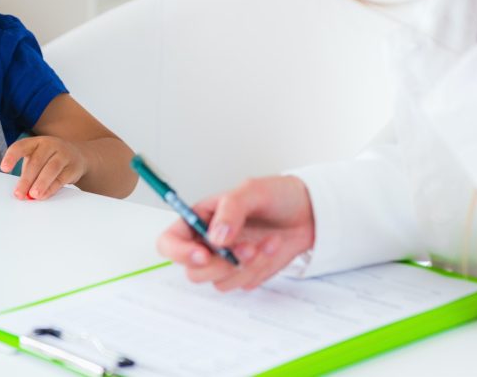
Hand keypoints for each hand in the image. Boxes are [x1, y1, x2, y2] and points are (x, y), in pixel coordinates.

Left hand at [0, 135, 88, 199]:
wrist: (78, 155)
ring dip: (41, 183)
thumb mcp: (37, 159)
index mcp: (36, 142)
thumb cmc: (50, 159)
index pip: (21, 146)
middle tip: (19, 193)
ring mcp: (63, 154)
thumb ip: (28, 173)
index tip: (4, 168)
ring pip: (51, 168)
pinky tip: (44, 195)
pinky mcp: (73, 167)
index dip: (12, 157)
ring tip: (33, 195)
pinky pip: (61, 178)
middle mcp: (50, 145)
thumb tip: (21, 191)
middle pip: (36, 161)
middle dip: (26, 179)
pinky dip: (51, 188)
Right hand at [156, 176, 314, 290]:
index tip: (203, 254)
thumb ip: (231, 210)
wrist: (307, 213)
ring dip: (245, 265)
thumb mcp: (251, 191)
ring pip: (219, 280)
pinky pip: (242, 283)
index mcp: (199, 219)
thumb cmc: (275, 195)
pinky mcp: (243, 273)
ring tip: (265, 242)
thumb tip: (216, 237)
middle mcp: (207, 242)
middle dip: (221, 264)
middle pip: (193, 270)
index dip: (178, 252)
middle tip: (245, 249)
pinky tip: (271, 246)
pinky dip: (259, 268)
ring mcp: (225, 260)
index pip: (170, 241)